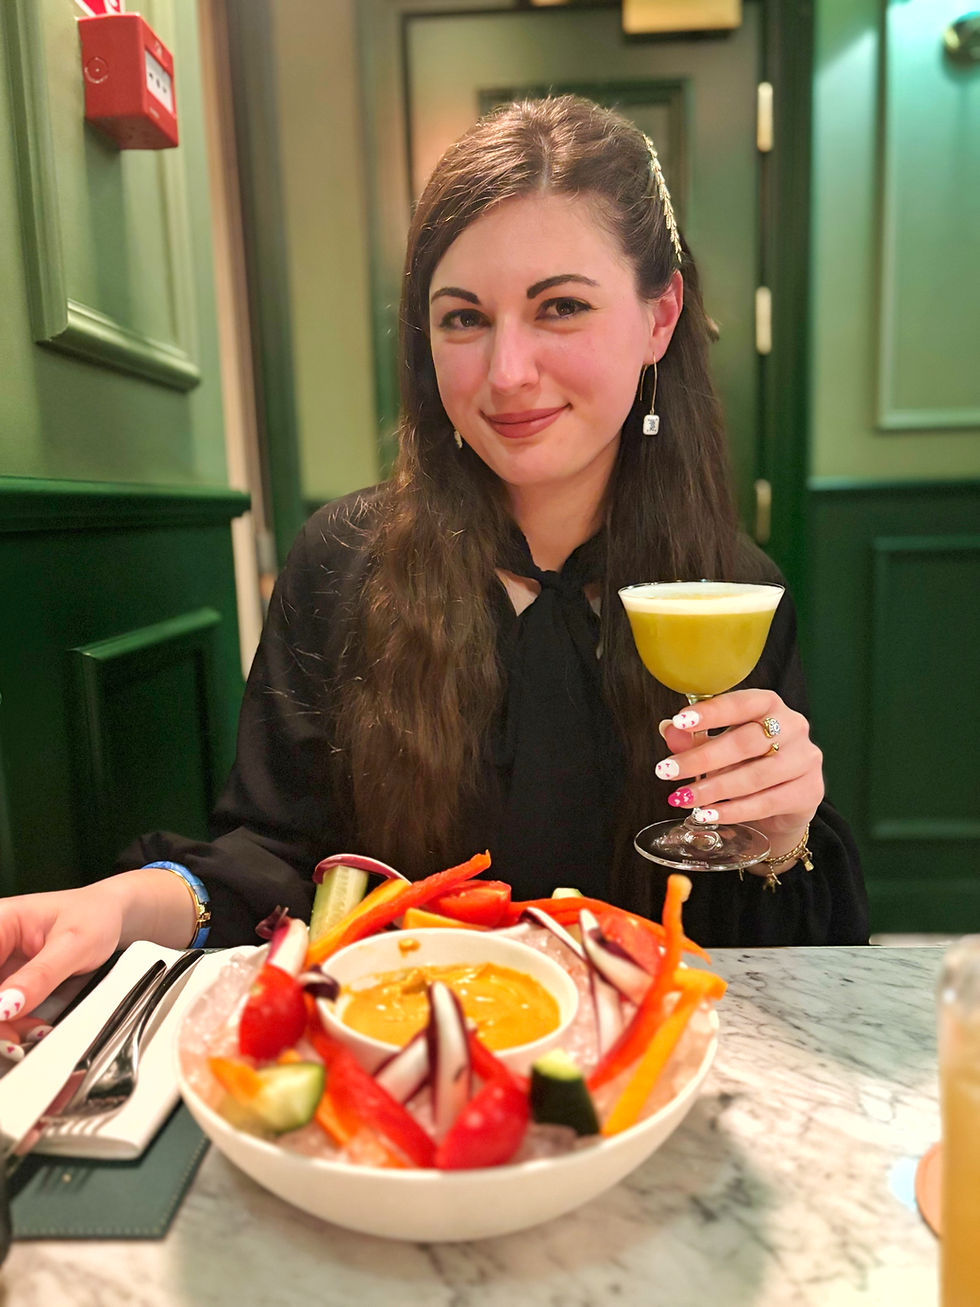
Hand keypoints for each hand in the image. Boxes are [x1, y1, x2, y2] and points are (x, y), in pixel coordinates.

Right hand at [0, 883, 127, 1059]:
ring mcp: (1, 964)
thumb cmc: (94, 916)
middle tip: (15, 1037)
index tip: (4, 1016)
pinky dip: (15, 1023)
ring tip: (34, 1030)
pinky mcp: (9, 981)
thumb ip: (40, 976)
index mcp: (1, 921)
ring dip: (6, 1025)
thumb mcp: (73, 944)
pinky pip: (4, 1008)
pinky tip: (34, 1026)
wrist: (111, 918)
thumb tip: (4, 1006)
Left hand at [655, 689, 822, 866]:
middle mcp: (793, 726)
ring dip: (713, 789)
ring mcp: (805, 759)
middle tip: (667, 771)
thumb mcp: (720, 745)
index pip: (740, 704)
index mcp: (769, 705)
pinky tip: (707, 814)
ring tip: (682, 797)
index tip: (679, 722)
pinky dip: (732, 810)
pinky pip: (765, 802)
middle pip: (745, 743)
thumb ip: (696, 738)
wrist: (785, 799)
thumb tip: (668, 730)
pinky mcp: (809, 791)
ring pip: (754, 776)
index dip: (710, 713)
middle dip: (701, 759)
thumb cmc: (749, 762)